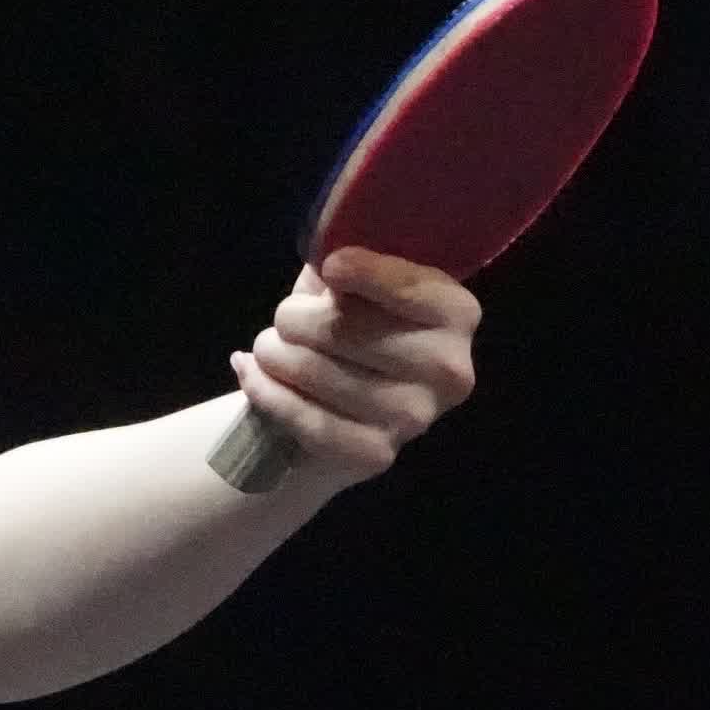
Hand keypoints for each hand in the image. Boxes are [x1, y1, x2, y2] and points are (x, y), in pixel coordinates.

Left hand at [224, 248, 481, 483]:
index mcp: (457, 314)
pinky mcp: (376, 454)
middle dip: (294, 317)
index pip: (409, 288)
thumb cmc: (349, 325)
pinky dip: (265, 391)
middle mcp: (449, 370)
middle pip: (346, 328)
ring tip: (268, 348)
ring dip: (273, 353)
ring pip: (315, 371)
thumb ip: (347, 261)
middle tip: (285, 319)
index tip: (331, 267)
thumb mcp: (354, 282)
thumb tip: (324, 255)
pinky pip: (303, 417)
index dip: (364, 273)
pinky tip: (252, 373)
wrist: (340, 407)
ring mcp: (415, 418)